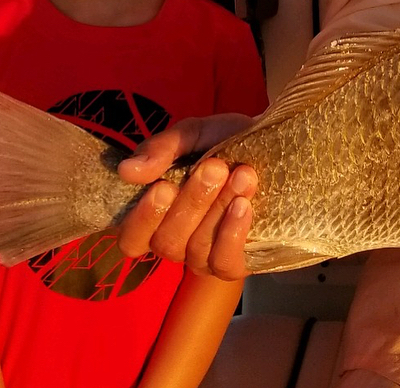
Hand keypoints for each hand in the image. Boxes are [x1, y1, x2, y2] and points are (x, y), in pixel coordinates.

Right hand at [117, 114, 257, 278]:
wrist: (272, 145)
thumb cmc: (222, 142)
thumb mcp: (193, 134)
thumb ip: (162, 149)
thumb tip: (128, 171)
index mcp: (154, 214)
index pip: (130, 238)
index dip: (142, 219)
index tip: (164, 186)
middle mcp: (174, 241)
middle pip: (167, 242)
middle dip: (192, 202)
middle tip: (215, 167)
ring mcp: (203, 256)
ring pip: (197, 250)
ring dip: (218, 209)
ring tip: (242, 174)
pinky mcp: (234, 263)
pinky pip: (224, 265)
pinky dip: (232, 235)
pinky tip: (244, 206)